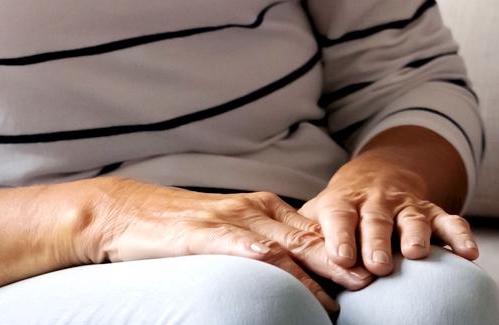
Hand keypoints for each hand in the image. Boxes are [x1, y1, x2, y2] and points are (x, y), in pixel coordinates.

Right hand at [78, 177, 369, 309]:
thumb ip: (260, 245)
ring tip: (347, 292)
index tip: (374, 268)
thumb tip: (295, 270)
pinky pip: (246, 249)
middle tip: (376, 279)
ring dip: (319, 270)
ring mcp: (232, 219)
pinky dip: (271, 263)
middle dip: (345, 259)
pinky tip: (288, 275)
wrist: (122, 213)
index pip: (314, 230)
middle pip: (311, 236)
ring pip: (287, 246)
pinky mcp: (206, 233)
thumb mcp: (227, 232)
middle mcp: (255, 209)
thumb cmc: (176, 228)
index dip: (346, 249)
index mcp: (263, 207)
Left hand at [300, 138, 476, 277]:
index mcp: (344, 202)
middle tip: (378, 265)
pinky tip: (469, 253)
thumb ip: (306, 237)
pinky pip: (449, 219)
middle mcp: (376, 202)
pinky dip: (460, 234)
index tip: (341, 257)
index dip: (340, 236)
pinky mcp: (432, 210)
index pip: (339, 217)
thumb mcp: (318, 215)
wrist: (378, 173)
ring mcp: (406, 205)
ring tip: (417, 254)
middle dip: (378, 241)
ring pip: (413, 218)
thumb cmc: (340, 209)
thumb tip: (282, 265)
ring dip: (416, 235)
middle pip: (377, 220)